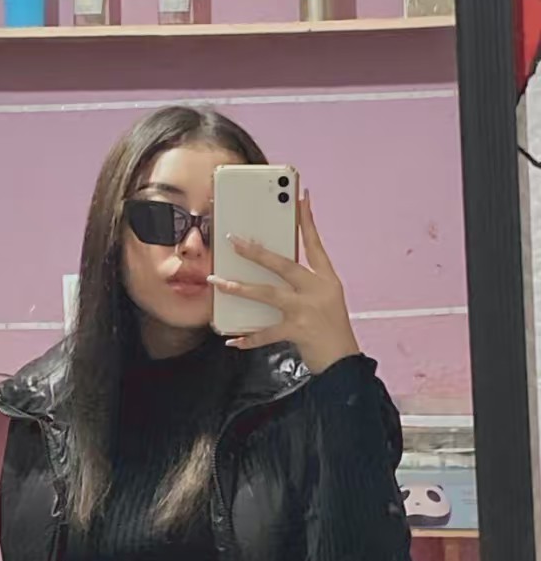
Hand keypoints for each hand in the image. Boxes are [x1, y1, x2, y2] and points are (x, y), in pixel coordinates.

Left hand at [207, 190, 359, 374]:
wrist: (343, 362)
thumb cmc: (333, 330)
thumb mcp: (325, 300)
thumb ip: (303, 285)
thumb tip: (272, 273)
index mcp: (326, 279)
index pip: (315, 244)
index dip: (308, 220)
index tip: (301, 198)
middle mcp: (317, 290)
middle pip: (283, 264)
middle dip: (256, 252)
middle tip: (235, 241)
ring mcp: (306, 310)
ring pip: (267, 293)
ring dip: (240, 288)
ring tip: (219, 282)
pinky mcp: (297, 330)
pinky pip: (265, 332)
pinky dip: (247, 337)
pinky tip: (232, 339)